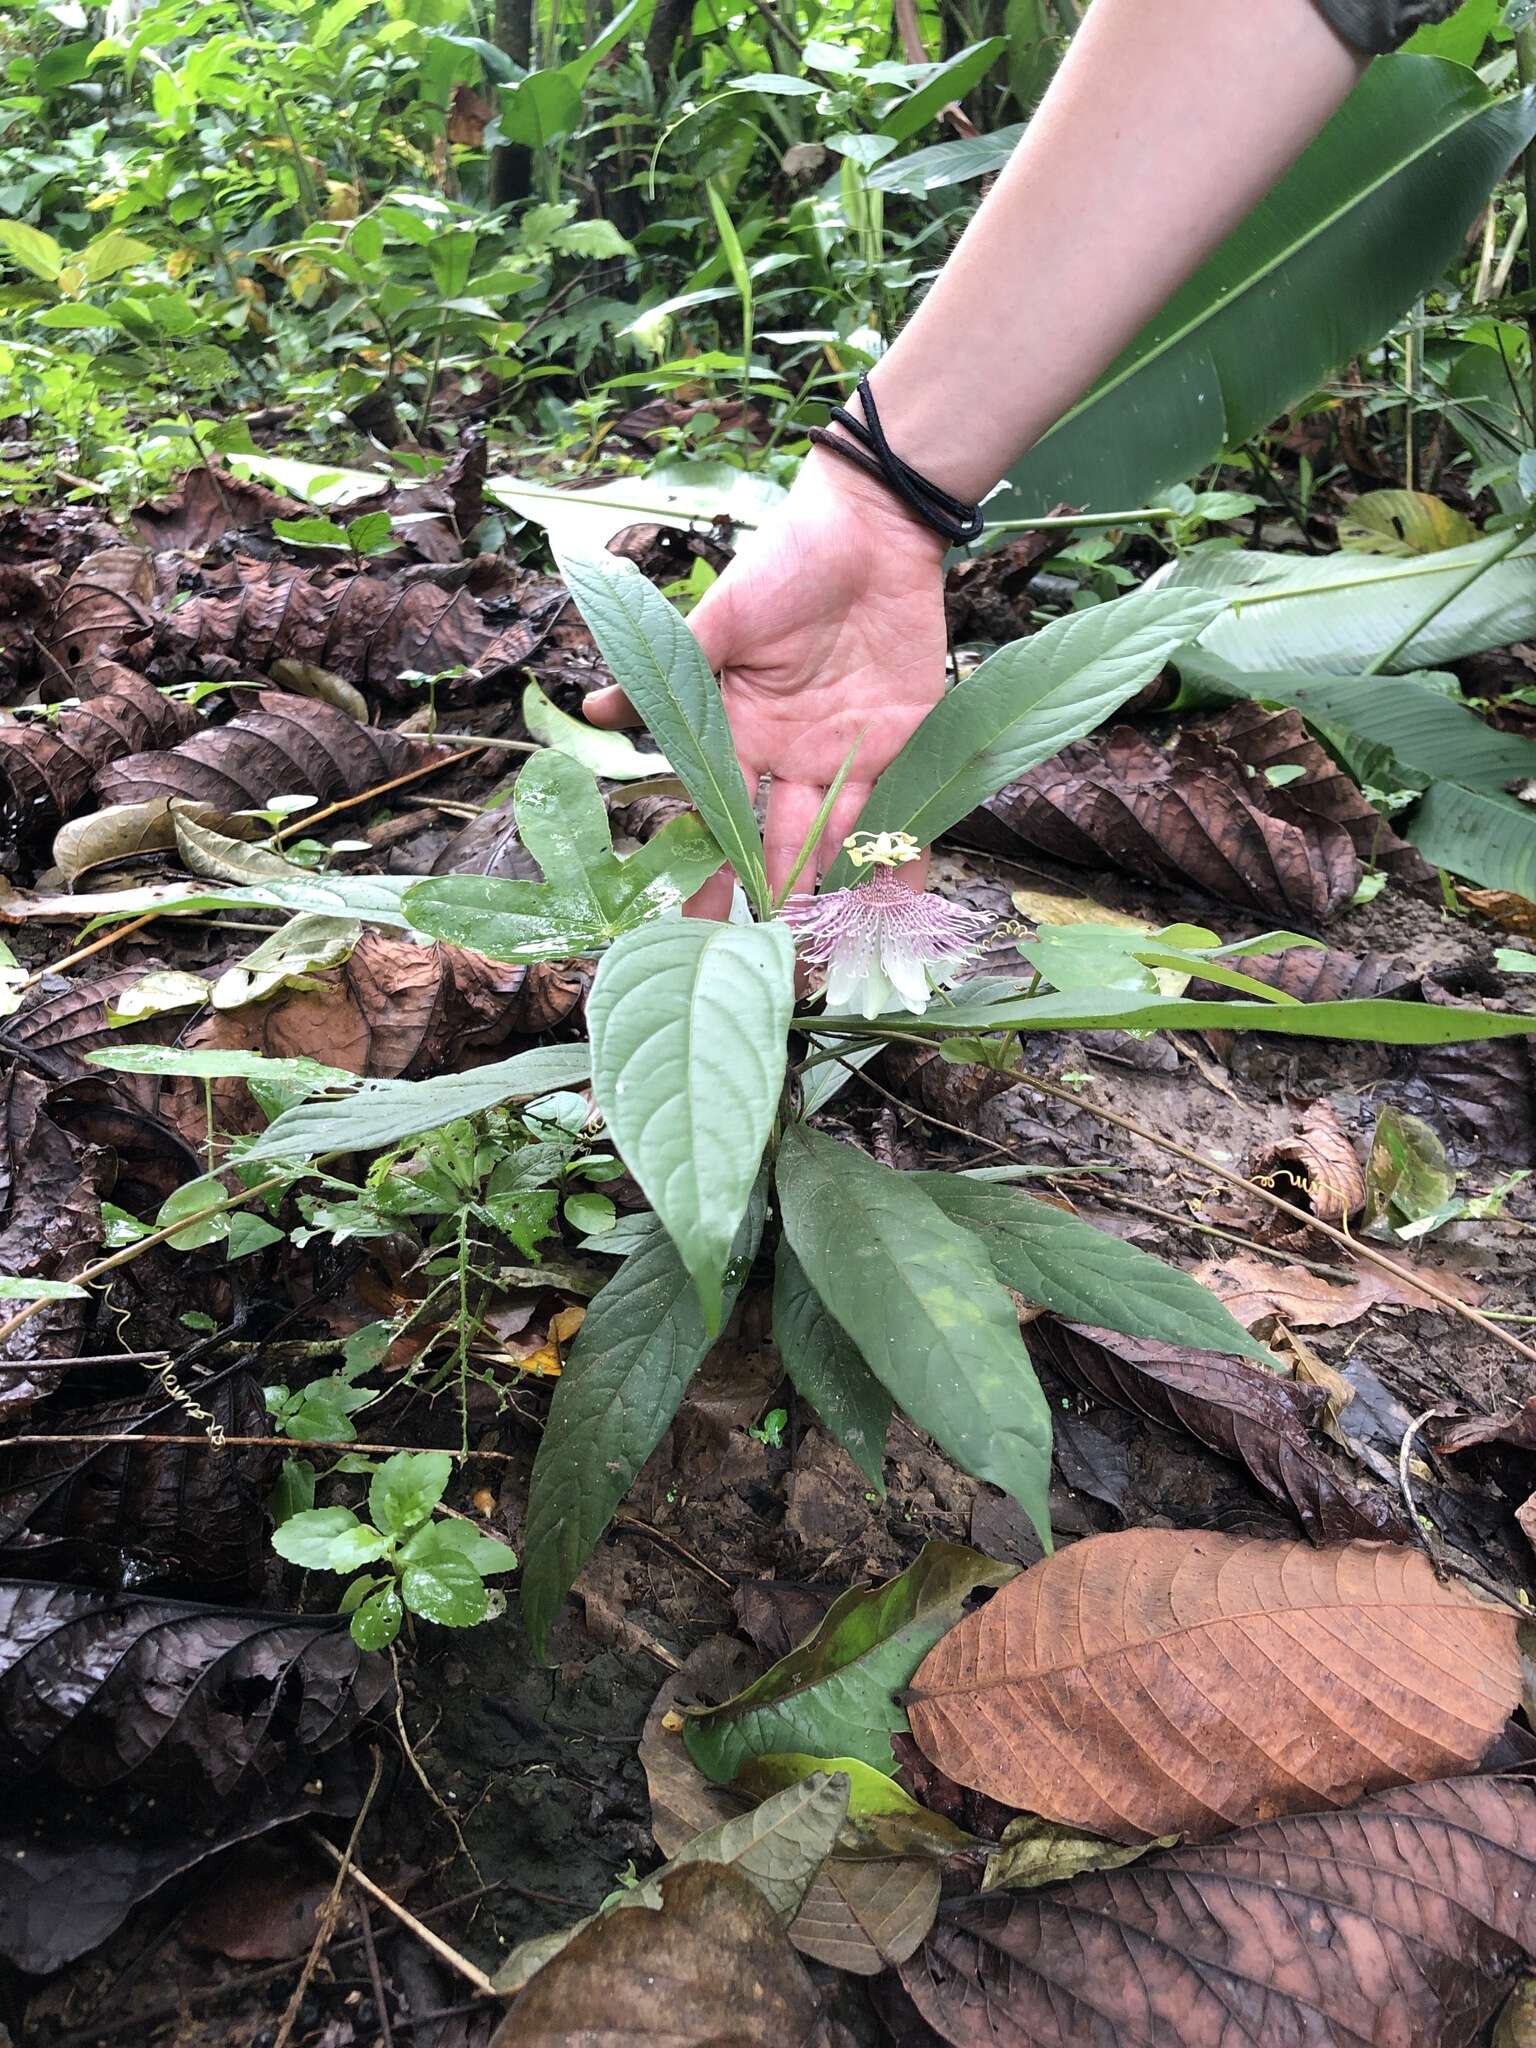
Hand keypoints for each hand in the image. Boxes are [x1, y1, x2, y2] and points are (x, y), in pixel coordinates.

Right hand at [584, 448, 948, 916]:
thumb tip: (594, 712)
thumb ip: (670, 673)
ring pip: (839, 841)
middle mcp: (792, 755)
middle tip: (768, 959)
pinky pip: (903, 812)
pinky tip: (899, 912)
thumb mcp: (721, 620)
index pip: (721, 815)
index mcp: (741, 731)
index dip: (709, 869)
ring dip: (834, 896)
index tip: (691, 924)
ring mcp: (850, 754)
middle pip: (781, 842)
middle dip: (774, 900)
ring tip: (827, 953)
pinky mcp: (904, 743)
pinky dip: (904, 859)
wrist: (871, 527)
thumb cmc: (786, 564)